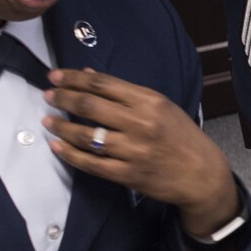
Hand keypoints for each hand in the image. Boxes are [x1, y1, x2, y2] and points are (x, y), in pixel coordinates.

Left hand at [43, 69, 239, 237]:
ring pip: (85, 135)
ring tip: (48, 121)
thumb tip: (89, 76)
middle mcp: (141, 123)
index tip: (56, 76)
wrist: (202, 175)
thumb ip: (125, 93)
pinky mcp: (127, 174)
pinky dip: (69, 154)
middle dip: (63, 98)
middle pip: (90, 106)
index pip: (103, 84)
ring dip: (61, 126)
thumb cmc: (182, 137)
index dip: (75, 78)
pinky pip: (90, 163)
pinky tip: (57, 146)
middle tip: (49, 95)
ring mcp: (133, 150)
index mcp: (150, 101)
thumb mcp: (162, 107)